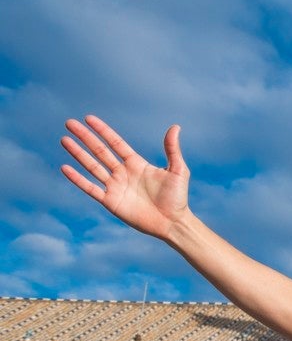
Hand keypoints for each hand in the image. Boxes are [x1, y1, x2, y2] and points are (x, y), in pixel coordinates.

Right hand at [60, 116, 189, 239]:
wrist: (172, 222)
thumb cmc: (178, 198)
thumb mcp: (178, 170)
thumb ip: (172, 149)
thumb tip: (175, 127)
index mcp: (136, 164)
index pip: (115, 143)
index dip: (103, 131)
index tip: (88, 119)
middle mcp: (123, 173)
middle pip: (100, 151)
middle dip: (85, 137)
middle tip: (70, 123)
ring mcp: (115, 187)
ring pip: (92, 166)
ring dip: (78, 153)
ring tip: (64, 140)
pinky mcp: (111, 201)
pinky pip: (90, 188)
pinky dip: (78, 179)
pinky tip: (65, 168)